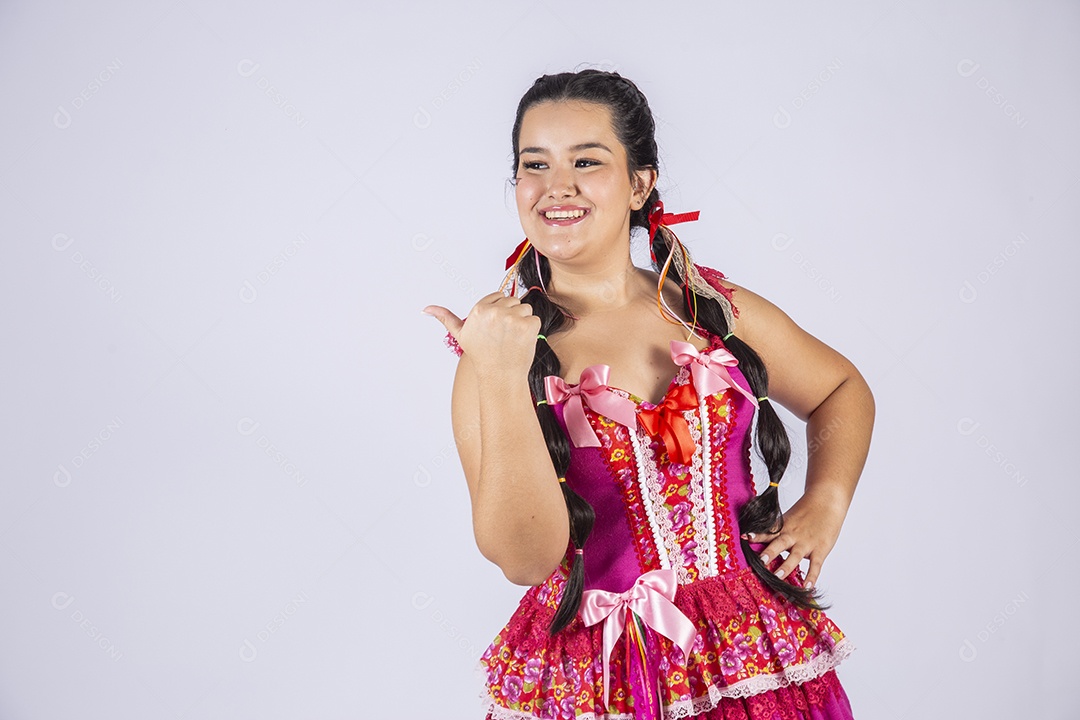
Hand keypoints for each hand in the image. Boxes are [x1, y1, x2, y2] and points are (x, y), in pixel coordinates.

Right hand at [423, 291, 540, 372]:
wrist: (499, 376)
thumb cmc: (482, 356)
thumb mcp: (461, 335)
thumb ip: (446, 318)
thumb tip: (426, 309)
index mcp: (479, 309)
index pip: (499, 296)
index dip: (500, 312)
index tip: (496, 328)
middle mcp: (494, 311)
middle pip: (513, 300)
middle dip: (511, 316)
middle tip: (503, 335)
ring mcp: (512, 318)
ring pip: (525, 309)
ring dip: (522, 322)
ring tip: (512, 339)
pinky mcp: (527, 325)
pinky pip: (535, 319)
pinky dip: (532, 331)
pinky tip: (521, 342)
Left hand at [741, 491, 847, 589]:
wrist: (827, 501)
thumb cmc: (807, 510)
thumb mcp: (789, 518)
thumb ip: (777, 531)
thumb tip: (764, 542)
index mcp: (783, 527)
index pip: (767, 531)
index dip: (756, 534)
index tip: (744, 538)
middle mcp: (792, 535)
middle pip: (778, 543)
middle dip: (769, 553)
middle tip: (760, 562)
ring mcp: (806, 543)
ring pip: (795, 556)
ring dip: (786, 567)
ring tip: (778, 577)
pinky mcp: (820, 549)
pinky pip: (815, 565)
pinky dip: (812, 577)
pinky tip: (807, 587)